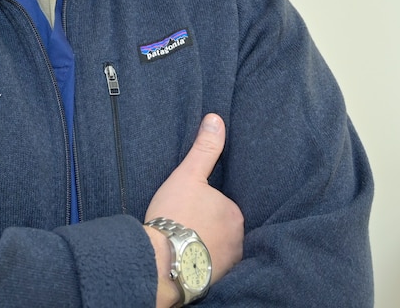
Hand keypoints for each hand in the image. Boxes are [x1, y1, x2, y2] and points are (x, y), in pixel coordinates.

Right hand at [145, 114, 243, 303]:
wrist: (161, 261)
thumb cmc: (174, 215)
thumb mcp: (187, 176)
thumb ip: (204, 149)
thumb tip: (215, 120)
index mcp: (234, 212)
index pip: (222, 205)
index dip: (204, 206)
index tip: (188, 209)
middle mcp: (238, 239)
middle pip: (222, 228)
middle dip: (207, 227)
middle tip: (183, 225)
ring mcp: (228, 261)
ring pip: (218, 247)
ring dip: (205, 246)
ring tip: (182, 243)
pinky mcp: (216, 279)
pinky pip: (211, 266)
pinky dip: (201, 263)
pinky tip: (185, 259)